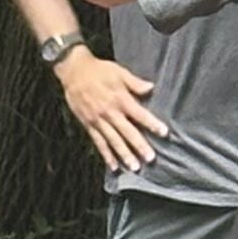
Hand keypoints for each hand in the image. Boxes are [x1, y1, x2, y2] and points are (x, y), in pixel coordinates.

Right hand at [60, 52, 166, 173]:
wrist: (73, 71)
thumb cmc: (99, 70)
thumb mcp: (119, 72)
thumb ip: (135, 82)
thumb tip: (151, 88)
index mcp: (120, 99)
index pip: (140, 114)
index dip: (152, 124)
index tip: (164, 133)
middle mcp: (110, 112)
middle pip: (127, 132)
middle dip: (139, 146)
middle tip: (150, 159)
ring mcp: (98, 120)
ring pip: (113, 141)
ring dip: (124, 155)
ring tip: (134, 167)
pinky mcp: (89, 125)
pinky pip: (99, 142)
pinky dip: (106, 155)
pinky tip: (113, 166)